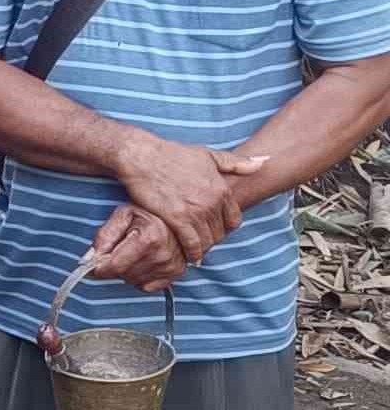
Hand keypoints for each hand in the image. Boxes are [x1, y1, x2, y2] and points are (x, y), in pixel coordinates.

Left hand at [90, 202, 188, 291]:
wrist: (173, 216)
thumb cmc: (146, 214)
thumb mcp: (122, 216)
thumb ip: (104, 235)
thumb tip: (90, 259)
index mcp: (150, 238)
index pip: (115, 266)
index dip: (100, 267)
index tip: (95, 263)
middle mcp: (163, 254)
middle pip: (123, 275)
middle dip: (115, 265)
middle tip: (121, 249)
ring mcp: (171, 266)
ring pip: (133, 281)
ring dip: (128, 270)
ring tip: (135, 252)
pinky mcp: (175, 273)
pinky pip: (146, 286)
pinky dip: (140, 277)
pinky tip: (144, 261)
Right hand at [112, 131, 264, 266]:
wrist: (144, 157)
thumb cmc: (174, 154)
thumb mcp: (209, 155)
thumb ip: (237, 163)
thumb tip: (264, 162)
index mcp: (221, 188)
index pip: (234, 220)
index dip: (225, 228)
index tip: (215, 229)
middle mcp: (212, 201)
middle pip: (220, 233)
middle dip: (213, 239)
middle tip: (203, 242)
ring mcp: (195, 211)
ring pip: (207, 240)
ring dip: (202, 248)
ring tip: (196, 251)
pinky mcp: (176, 219)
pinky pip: (191, 244)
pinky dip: (192, 252)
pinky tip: (189, 255)